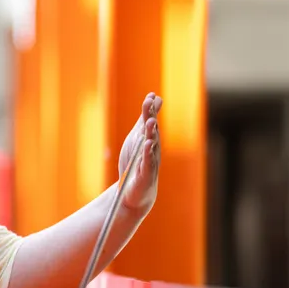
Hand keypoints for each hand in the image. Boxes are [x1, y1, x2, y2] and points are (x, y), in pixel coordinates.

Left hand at [118, 93, 162, 212]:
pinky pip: (148, 162)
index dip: (151, 109)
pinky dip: (148, 153)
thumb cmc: (136, 163)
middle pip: (152, 130)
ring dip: (151, 132)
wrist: (135, 192)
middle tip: (149, 102)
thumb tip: (152, 101)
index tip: (151, 95)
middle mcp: (153, 149)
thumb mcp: (137, 140)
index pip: (151, 122)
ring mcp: (150, 161)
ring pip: (152, 144)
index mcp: (149, 141)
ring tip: (150, 121)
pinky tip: (148, 144)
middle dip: (151, 116)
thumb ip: (143, 122)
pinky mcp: (146, 174)